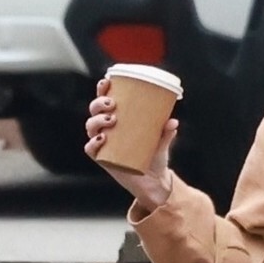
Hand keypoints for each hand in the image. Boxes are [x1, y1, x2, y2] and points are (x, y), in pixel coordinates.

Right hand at [84, 78, 177, 210]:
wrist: (153, 181)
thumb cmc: (154, 156)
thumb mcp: (162, 142)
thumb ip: (166, 132)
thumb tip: (173, 122)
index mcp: (117, 119)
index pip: (105, 101)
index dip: (102, 90)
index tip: (107, 81)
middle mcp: (106, 129)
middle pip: (94, 111)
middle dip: (99, 104)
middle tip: (113, 104)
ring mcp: (102, 143)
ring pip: (90, 127)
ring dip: (97, 120)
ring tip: (111, 119)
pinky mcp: (101, 159)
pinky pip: (90, 149)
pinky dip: (93, 142)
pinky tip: (102, 138)